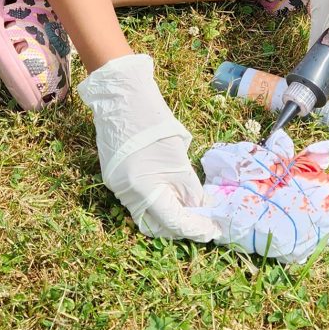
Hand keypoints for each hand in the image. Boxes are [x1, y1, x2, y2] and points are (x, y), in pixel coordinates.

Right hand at [76, 53, 218, 241]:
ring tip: (193, 211)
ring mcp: (117, 187)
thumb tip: (204, 211)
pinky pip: (139, 200)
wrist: (124, 98)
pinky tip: (173, 196)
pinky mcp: (115, 177)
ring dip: (170, 215)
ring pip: (147, 214)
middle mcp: (125, 194)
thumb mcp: (179, 160)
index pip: (173, 221)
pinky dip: (157, 202)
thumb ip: (191, 190)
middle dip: (181, 228)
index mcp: (143, 189)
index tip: (213, 231)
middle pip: (156, 225)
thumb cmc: (155, 126)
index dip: (195, 228)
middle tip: (204, 224)